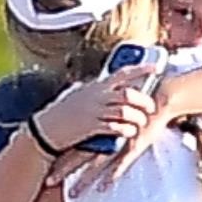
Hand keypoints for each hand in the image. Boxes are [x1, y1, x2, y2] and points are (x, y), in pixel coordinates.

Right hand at [31, 70, 163, 159]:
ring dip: (137, 118)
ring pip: (125, 111)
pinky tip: (129, 133)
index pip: (122, 73)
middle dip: (144, 101)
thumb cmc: (60, 112)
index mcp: (96, 86)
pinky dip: (126, 130)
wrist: (46, 129)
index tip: (155, 68)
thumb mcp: (77, 94)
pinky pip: (116, 127)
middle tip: (150, 108)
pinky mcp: (92, 128)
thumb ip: (92, 89)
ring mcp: (95, 112)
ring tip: (140, 123)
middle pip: (129, 94)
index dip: (141, 69)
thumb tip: (99, 83)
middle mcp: (97, 96)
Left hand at [48, 75, 182, 194]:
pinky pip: (120, 164)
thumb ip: (103, 117)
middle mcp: (103, 135)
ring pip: (96, 164)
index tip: (43, 164)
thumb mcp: (116, 109)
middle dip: (63, 170)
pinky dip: (111, 176)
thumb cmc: (138, 103)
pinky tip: (103, 188)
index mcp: (97, 126)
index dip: (57, 154)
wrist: (159, 97)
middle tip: (48, 182)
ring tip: (72, 194)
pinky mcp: (134, 146)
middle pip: (78, 155)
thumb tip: (90, 118)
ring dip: (84, 179)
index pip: (72, 143)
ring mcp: (118, 142)